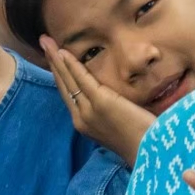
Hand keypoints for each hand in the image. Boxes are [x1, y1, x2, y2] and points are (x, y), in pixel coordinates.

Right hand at [41, 37, 156, 168]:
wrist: (150, 152)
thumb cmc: (142, 140)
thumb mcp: (119, 125)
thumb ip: (111, 112)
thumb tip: (115, 98)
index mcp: (85, 124)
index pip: (69, 95)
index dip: (60, 75)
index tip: (54, 59)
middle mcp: (81, 119)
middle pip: (63, 85)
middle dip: (53, 63)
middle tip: (44, 42)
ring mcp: (89, 111)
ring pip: (68, 80)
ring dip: (57, 59)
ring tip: (47, 42)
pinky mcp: (101, 103)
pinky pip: (82, 79)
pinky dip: (71, 65)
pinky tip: (63, 52)